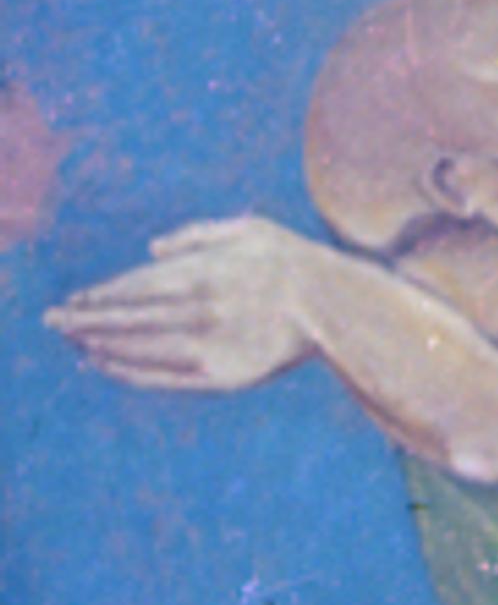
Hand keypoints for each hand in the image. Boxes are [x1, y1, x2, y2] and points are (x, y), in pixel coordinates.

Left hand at [45, 217, 323, 391]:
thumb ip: (198, 234)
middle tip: (54, 323)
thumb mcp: (252, 228)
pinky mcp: (219, 375)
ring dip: (99, 346)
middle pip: (126, 317)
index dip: (100, 294)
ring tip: (74, 344)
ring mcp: (208, 344)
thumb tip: (149, 249)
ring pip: (138, 348)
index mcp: (204, 272)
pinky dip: (127, 372)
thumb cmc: (293, 261)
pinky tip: (104, 365)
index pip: (134, 285)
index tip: (74, 300)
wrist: (338, 306)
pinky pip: (161, 376)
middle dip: (85, 320)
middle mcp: (200, 309)